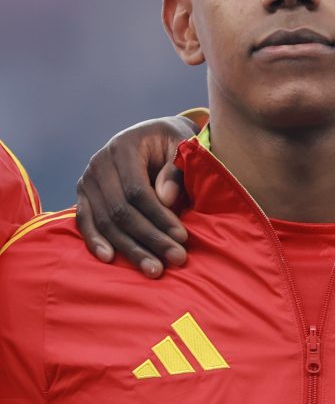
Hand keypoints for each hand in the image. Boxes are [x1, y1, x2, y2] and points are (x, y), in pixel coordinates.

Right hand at [75, 116, 197, 277]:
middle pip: (120, 210)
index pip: (137, 190)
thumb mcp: (181, 145)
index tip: (182, 237)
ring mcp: (87, 180)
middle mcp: (99, 163)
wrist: (151, 134)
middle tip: (175, 258)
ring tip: (153, 269)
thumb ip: (175, 169)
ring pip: (105, 221)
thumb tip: (165, 199)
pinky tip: (110, 258)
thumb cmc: (171, 141)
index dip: (159, 216)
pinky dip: (95, 241)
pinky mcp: (83, 194)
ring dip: (129, 248)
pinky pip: (85, 221)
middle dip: (149, 238)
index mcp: (124, 147)